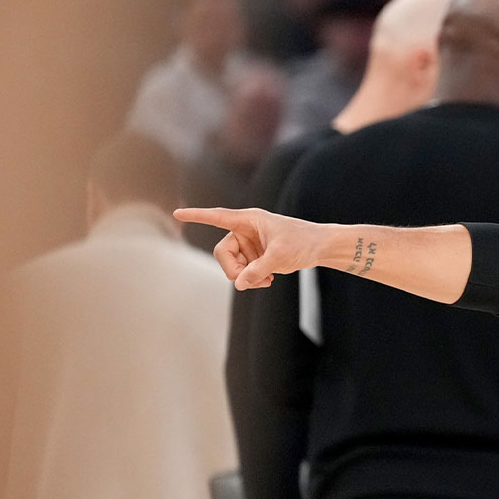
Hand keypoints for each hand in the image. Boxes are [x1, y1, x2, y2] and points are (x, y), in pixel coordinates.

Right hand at [173, 207, 330, 289]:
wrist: (320, 247)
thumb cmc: (303, 243)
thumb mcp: (280, 257)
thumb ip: (258, 270)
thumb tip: (239, 284)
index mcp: (249, 220)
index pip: (217, 217)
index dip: (197, 216)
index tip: (178, 214)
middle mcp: (245, 230)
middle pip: (223, 253)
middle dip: (233, 270)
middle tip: (250, 281)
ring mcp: (248, 244)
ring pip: (232, 265)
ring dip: (245, 277)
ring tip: (266, 282)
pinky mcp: (254, 256)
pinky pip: (243, 271)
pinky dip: (252, 279)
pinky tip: (268, 281)